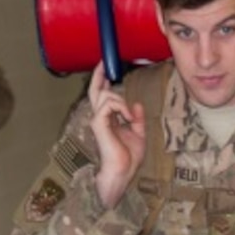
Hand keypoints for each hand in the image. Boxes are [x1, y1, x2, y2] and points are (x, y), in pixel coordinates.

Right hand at [87, 63, 144, 206]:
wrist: (122, 172)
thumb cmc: (128, 158)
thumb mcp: (139, 135)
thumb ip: (137, 119)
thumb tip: (136, 105)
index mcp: (108, 119)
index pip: (103, 96)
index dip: (103, 81)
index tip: (107, 68)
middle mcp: (100, 118)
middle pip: (95, 90)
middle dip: (99, 74)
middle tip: (104, 62)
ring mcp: (97, 120)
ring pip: (105, 95)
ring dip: (121, 100)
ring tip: (130, 116)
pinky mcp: (98, 123)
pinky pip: (109, 104)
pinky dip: (121, 107)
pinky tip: (128, 118)